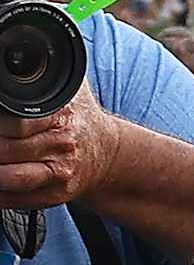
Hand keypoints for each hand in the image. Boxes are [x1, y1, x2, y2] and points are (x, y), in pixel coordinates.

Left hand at [0, 81, 122, 209]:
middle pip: (4, 150)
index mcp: (62, 118)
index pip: (15, 123)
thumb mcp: (71, 91)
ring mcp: (58, 173)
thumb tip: (18, 65)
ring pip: (7, 178)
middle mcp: (62, 146)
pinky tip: (1, 176)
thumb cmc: (82, 121)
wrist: (111, 153)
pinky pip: (11, 199)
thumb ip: (46, 78)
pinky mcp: (53, 195)